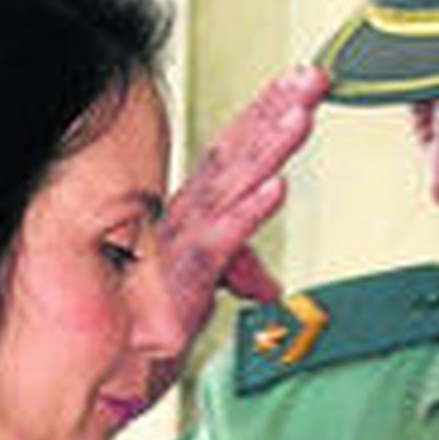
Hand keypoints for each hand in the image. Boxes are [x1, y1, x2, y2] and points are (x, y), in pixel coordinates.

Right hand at [162, 65, 328, 338]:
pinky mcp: (188, 275)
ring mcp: (186, 240)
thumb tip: (269, 286)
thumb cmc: (158, 316)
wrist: (123, 362)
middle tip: (314, 77)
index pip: (234, 149)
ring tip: (301, 117)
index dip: (267, 112)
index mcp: (194, 208)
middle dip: (277, 110)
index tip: (304, 81)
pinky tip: (276, 188)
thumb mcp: (208, 286)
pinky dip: (249, 212)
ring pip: (233, 185)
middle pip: (238, 151)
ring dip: (269, 148)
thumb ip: (239, 271)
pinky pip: (223, 239)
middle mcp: (188, 213)